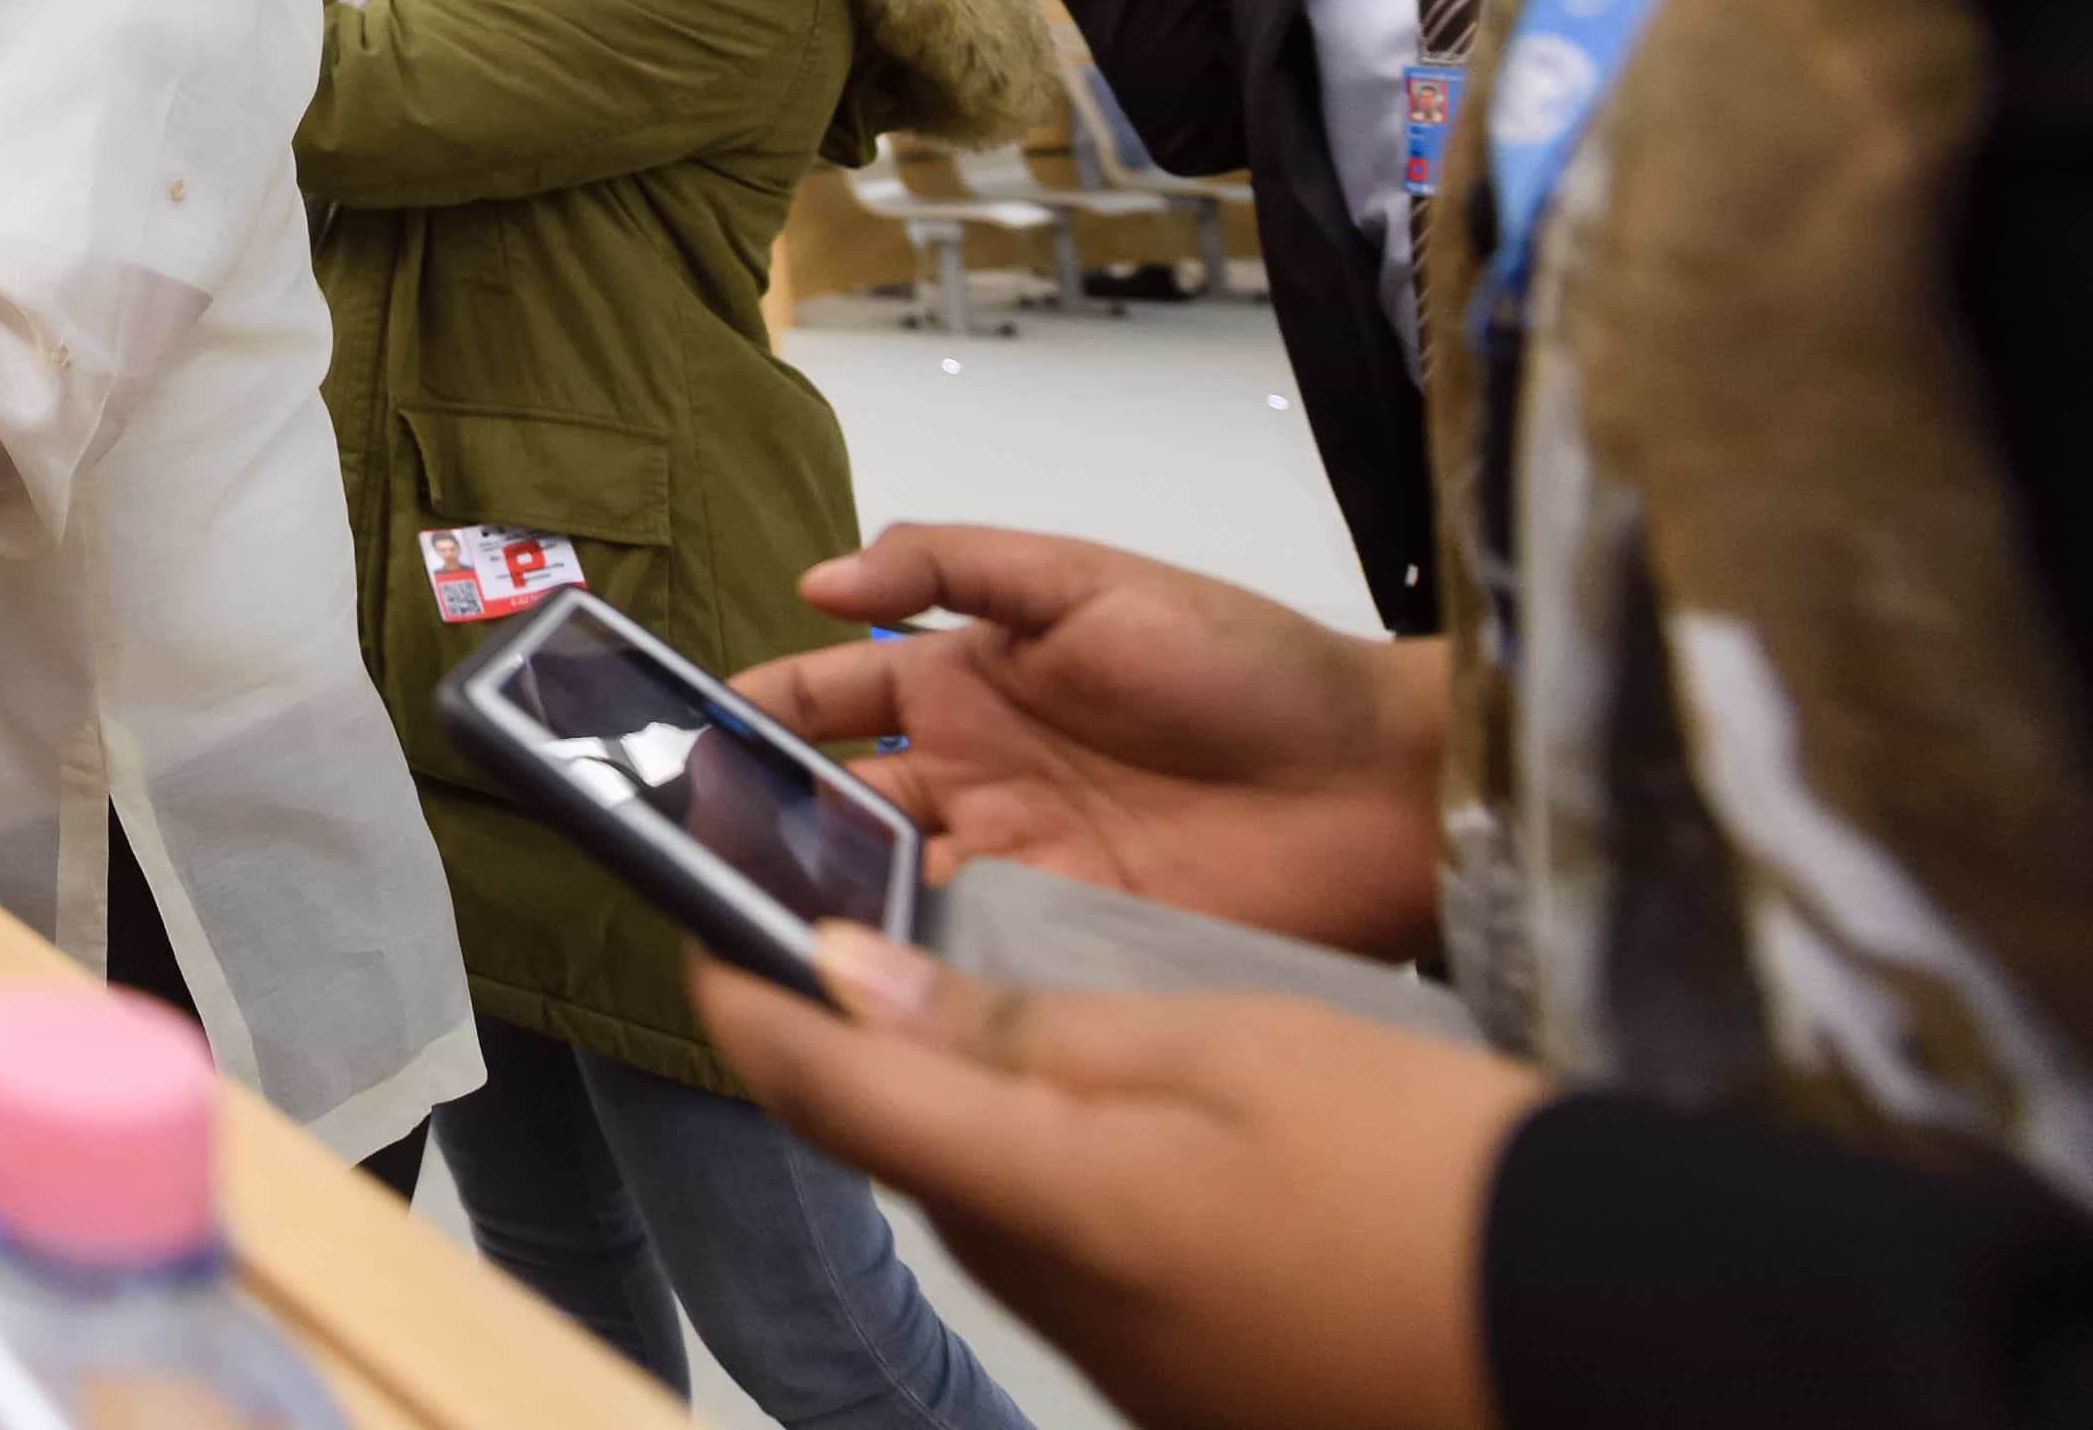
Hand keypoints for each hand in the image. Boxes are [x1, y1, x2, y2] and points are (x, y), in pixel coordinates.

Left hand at [697, 930, 1539, 1429]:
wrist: (1615, 1341)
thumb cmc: (1434, 1181)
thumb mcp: (1228, 1052)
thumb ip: (1026, 1036)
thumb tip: (855, 986)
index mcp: (1051, 1207)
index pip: (827, 1098)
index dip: (743, 1007)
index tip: (700, 932)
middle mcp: (1064, 1308)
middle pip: (909, 1162)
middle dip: (863, 1061)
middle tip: (840, 947)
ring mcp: (1132, 1368)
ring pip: (998, 1214)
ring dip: (973, 1122)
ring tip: (981, 1020)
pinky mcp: (1196, 1391)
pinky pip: (1088, 1269)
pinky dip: (1073, 1185)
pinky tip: (1131, 1135)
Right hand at [734, 525, 1447, 954]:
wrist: (1378, 784)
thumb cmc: (1243, 663)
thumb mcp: (1086, 579)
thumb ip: (951, 564)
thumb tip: (818, 582)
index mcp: (963, 683)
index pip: (824, 699)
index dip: (752, 715)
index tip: (669, 736)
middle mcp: (970, 779)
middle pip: (834, 805)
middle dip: (760, 820)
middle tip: (687, 845)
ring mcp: (1011, 866)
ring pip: (881, 886)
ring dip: (822, 898)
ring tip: (749, 913)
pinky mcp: (1061, 940)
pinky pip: (961, 952)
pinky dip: (906, 962)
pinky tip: (857, 971)